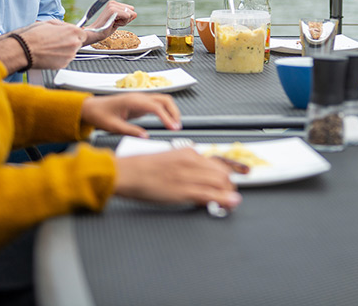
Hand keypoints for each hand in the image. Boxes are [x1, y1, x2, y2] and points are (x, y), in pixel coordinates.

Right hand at [10, 20, 86, 70]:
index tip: (69, 36)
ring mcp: (70, 55)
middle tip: (57, 42)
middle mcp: (74, 43)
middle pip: (78, 43)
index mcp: (72, 31)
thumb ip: (61, 25)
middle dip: (70, 42)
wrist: (24, 50)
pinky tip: (49, 54)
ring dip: (64, 51)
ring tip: (51, 48)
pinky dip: (59, 58)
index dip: (75, 35)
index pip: (82, 34)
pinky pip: (65, 60)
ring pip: (72, 53)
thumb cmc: (34, 35)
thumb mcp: (48, 23)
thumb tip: (65, 27)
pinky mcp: (64, 64)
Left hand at [80, 93, 180, 136]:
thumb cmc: (99, 114)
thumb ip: (130, 131)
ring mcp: (141, 98)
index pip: (156, 107)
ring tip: (175, 124)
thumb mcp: (113, 126)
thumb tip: (145, 137)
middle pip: (165, 100)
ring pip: (163, 100)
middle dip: (174, 112)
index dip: (167, 117)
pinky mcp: (141, 103)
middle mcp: (139, 97)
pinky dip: (166, 111)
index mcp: (133, 100)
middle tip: (177, 127)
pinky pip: (158, 104)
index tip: (173, 127)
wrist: (91, 108)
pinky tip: (167, 120)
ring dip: (172, 111)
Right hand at [84, 0, 137, 44]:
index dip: (126, 18)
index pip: (131, 9)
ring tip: (113, 23)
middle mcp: (113, 3)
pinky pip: (127, 16)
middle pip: (132, 11)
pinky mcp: (113, 10)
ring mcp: (112, 6)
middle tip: (114, 23)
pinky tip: (113, 23)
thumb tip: (135, 14)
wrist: (95, 33)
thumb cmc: (105, 28)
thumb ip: (127, 17)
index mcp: (114, 4)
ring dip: (124, 22)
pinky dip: (122, 23)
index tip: (116, 21)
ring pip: (130, 14)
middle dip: (126, 20)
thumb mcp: (119, 21)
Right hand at [114, 147, 241, 208]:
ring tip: (230, 202)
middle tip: (230, 195)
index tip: (229, 183)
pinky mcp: (184, 189)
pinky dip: (224, 199)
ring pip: (220, 182)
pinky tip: (230, 203)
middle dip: (230, 185)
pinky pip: (210, 194)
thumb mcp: (169, 161)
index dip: (226, 175)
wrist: (127, 173)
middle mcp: (191, 161)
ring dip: (228, 193)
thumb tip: (198, 177)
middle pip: (222, 173)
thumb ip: (185, 166)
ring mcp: (189, 175)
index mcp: (188, 153)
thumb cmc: (142, 168)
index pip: (217, 163)